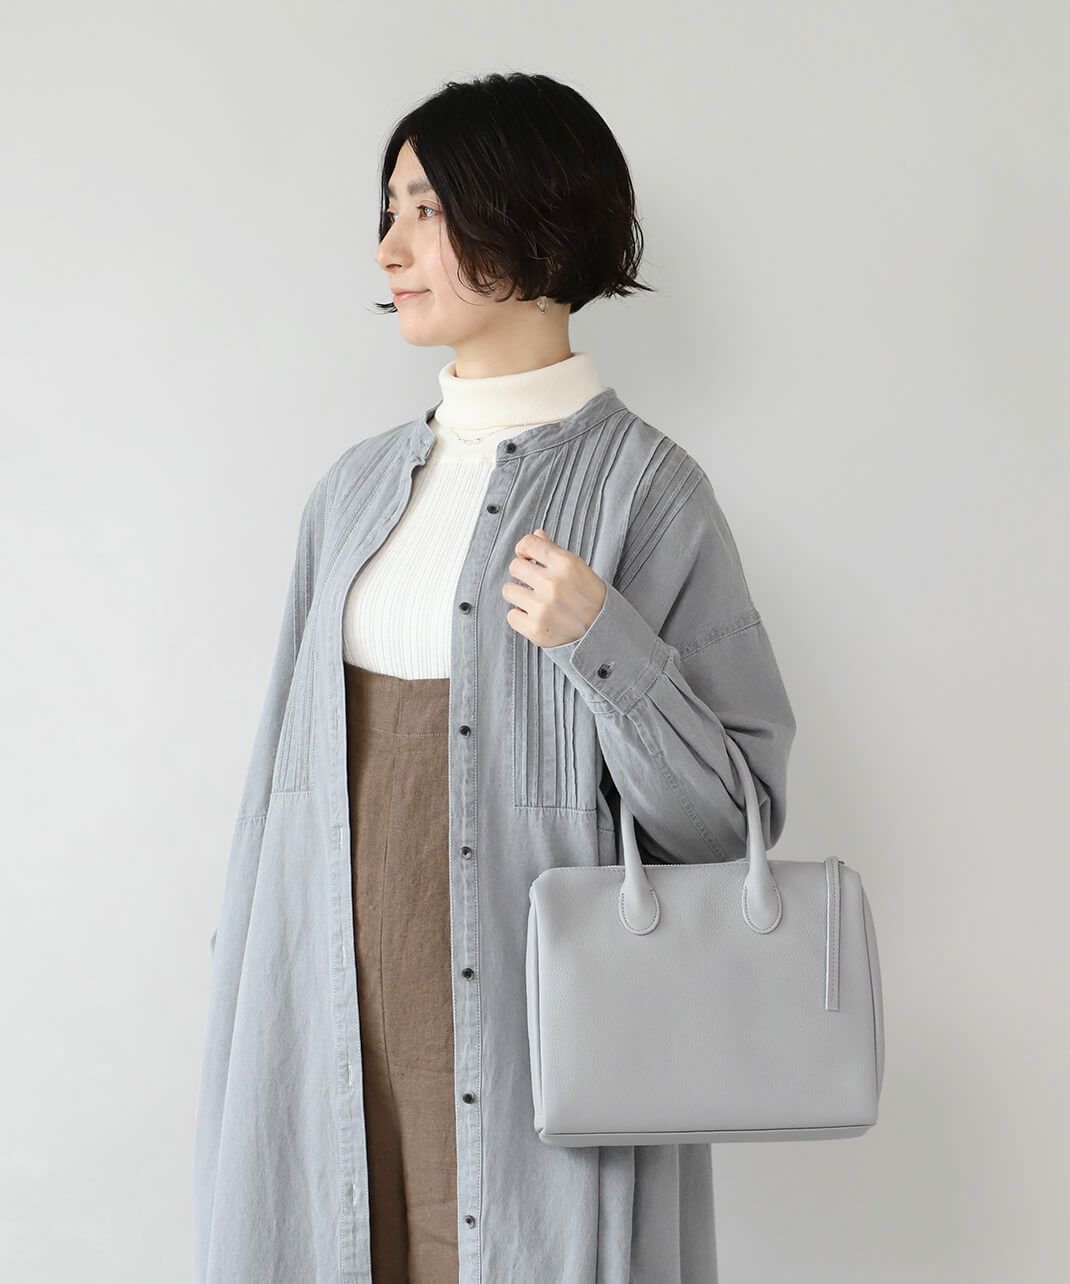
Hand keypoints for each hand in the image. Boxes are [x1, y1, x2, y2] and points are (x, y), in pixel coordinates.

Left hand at [502, 528, 606, 646]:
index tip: (527, 557)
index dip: (524, 549)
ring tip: (534, 600)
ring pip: (508, 590)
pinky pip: (511, 616)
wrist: (602, 628)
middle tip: (534, 582)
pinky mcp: (536, 629)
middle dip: (522, 573)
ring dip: (519, 594)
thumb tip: (536, 535)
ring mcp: (543, 608)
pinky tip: (536, 616)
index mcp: (565, 564)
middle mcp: (553, 584)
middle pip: (515, 567)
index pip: (527, 544)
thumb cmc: (589, 594)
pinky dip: (521, 617)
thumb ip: (554, 550)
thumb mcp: (577, 566)